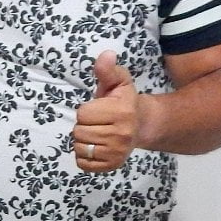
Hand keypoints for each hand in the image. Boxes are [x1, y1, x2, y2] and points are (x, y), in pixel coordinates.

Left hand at [73, 51, 138, 172]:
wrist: (141, 125)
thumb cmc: (123, 101)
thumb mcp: (118, 81)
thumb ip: (107, 69)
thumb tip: (106, 55)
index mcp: (121, 113)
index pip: (82, 114)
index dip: (86, 110)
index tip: (99, 109)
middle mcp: (121, 136)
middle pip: (79, 132)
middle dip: (83, 125)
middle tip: (97, 122)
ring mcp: (117, 153)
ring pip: (80, 148)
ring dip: (83, 140)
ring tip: (97, 133)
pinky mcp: (112, 165)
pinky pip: (83, 163)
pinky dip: (84, 156)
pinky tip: (96, 146)